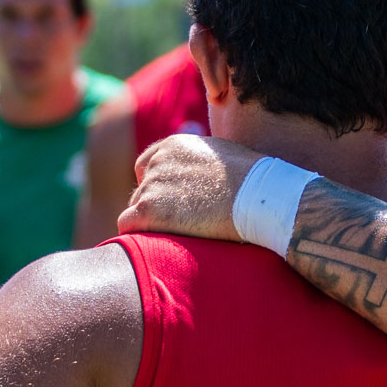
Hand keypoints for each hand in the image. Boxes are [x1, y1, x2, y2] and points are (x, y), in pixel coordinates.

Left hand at [117, 135, 264, 240]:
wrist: (259, 196)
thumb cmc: (253, 182)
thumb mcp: (223, 157)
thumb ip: (199, 162)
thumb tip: (200, 178)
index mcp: (174, 145)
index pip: (147, 166)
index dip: (157, 187)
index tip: (173, 203)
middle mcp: (158, 160)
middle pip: (141, 189)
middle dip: (156, 207)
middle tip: (181, 224)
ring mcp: (152, 184)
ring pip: (137, 208)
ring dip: (154, 223)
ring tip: (182, 233)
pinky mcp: (149, 209)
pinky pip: (127, 224)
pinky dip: (139, 234)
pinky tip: (160, 241)